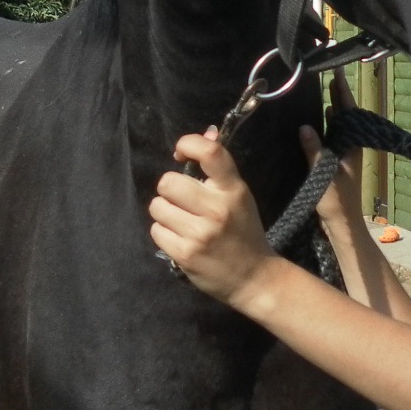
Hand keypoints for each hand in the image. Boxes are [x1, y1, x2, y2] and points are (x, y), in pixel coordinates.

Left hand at [149, 130, 277, 305]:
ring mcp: (200, 233)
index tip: (181, 153)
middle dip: (170, 190)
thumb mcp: (239, 196)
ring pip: (157, 206)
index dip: (188, 143)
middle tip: (181, 200)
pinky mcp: (185, 254)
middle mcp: (217, 209)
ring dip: (165, 212)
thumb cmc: (244, 231)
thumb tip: (205, 132)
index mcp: (234, 190)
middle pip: (168, 182)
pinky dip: (164, 233)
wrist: (254, 277)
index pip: (210, 152)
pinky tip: (180, 239)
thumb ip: (219, 169)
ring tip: (181, 221)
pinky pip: (156, 231)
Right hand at [302, 69, 365, 233]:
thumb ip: (315, 151)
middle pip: (345, 115)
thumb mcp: (323, 175)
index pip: (348, 112)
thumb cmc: (336, 201)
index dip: (342, 92)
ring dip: (333, 107)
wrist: (343, 224)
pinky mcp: (336, 162)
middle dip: (339, 95)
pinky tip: (321, 117)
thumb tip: (305, 126)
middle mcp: (350, 146)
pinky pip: (333, 136)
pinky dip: (327, 123)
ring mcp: (344, 154)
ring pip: (339, 124)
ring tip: (326, 89)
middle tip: (331, 74)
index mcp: (352, 147)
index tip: (337, 73)